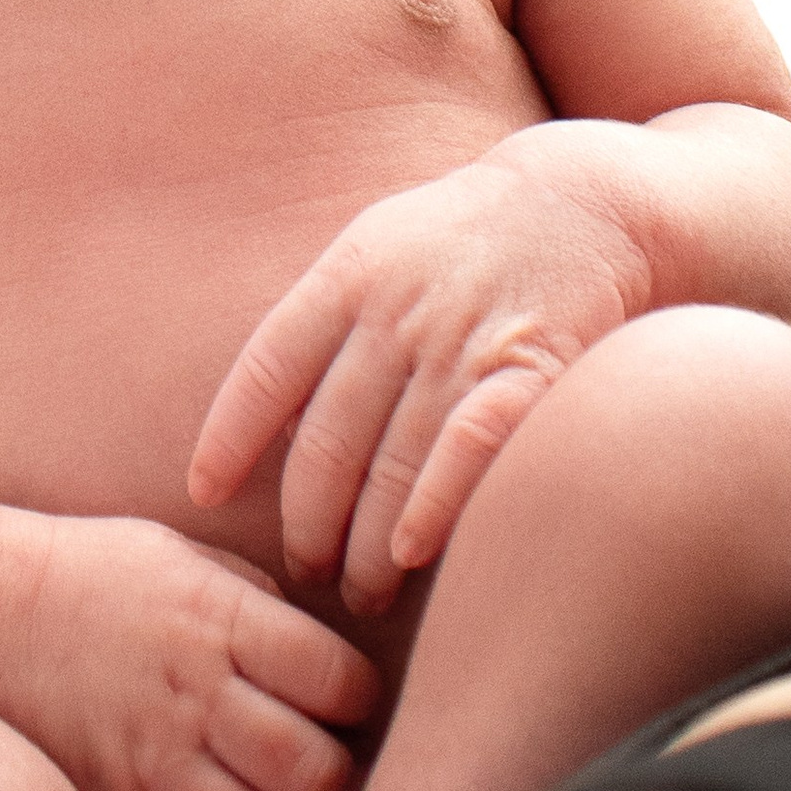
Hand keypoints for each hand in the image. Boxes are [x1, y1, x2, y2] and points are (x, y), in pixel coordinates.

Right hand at [0, 517, 378, 790]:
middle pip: (309, 770)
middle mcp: (194, 695)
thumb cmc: (101, 575)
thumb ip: (261, 612)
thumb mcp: (191, 561)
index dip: (358, 700)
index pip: (338, 680)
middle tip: (320, 779)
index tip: (344, 704)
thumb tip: (327, 670)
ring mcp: (149, 759)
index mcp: (223, 622)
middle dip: (333, 784)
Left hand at [190, 130, 656, 613]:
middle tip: (310, 574)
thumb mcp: (380, 246)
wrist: (587, 198)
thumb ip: (327, 323)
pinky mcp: (532, 367)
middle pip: (329, 441)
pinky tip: (415, 553)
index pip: (269, 368)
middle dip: (310, 523)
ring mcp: (464, 341)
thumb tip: (269, 420)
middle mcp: (398, 311)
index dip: (230, 437)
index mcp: (349, 276)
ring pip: (393, 463)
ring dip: (369, 544)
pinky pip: (470, 447)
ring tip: (363, 591)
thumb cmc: (465, 239)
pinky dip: (436, 503)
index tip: (202, 495)